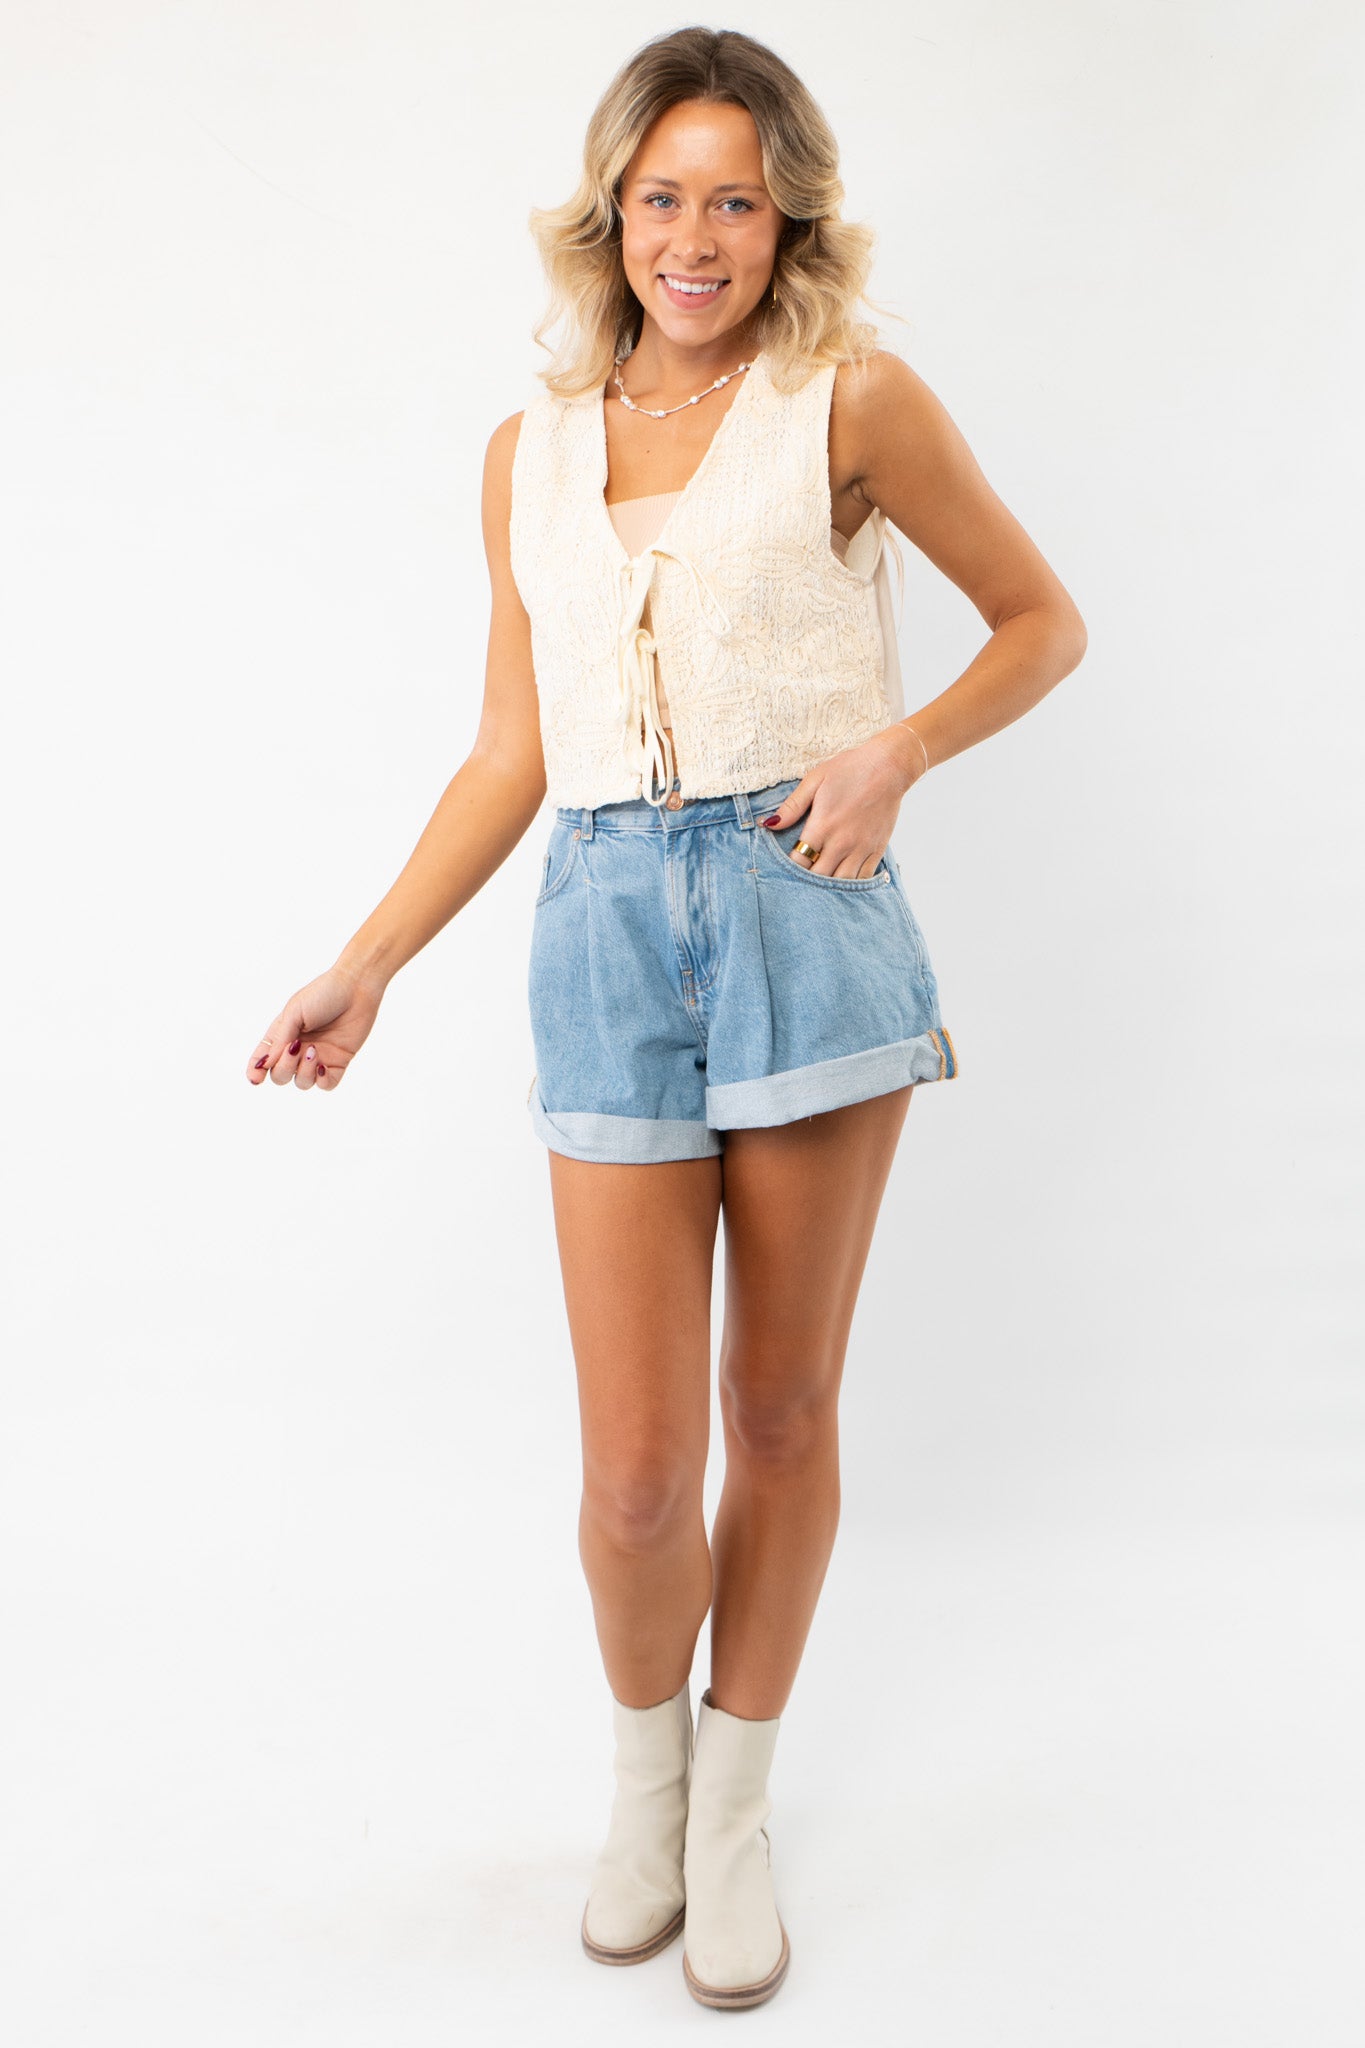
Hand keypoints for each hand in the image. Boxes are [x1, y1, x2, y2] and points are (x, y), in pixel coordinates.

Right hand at [245, 962, 384, 1090]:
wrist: (356, 987)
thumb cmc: (322, 994)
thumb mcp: (294, 1013)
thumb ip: (280, 1039)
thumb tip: (265, 1064)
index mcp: (282, 1034)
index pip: (263, 1059)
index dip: (255, 1071)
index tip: (255, 1079)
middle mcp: (298, 1049)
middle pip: (280, 1075)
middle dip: (284, 1068)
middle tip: (296, 1048)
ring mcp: (318, 1056)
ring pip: (302, 1082)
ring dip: (304, 1072)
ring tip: (315, 1051)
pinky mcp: (338, 1061)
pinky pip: (326, 1085)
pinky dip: (322, 1081)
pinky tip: (323, 1065)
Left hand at [760, 725, 925, 877]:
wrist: (888, 767)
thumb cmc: (850, 769)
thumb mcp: (815, 780)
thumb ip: (792, 806)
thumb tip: (770, 824)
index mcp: (822, 826)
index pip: (799, 861)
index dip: (790, 868)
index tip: (787, 865)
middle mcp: (841, 842)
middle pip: (818, 877)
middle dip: (807, 880)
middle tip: (800, 878)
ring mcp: (861, 849)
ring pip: (841, 883)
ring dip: (828, 886)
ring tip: (820, 882)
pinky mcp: (876, 850)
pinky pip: (863, 879)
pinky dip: (851, 885)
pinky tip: (842, 880)